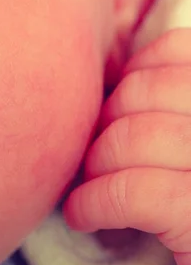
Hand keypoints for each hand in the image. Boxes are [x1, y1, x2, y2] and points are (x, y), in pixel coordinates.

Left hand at [64, 29, 190, 264]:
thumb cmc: (184, 193)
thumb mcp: (180, 137)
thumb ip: (163, 104)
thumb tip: (111, 74)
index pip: (178, 49)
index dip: (134, 73)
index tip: (118, 109)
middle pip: (147, 90)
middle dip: (106, 121)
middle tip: (96, 154)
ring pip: (136, 136)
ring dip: (95, 163)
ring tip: (88, 185)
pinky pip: (136, 193)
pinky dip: (95, 202)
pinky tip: (83, 215)